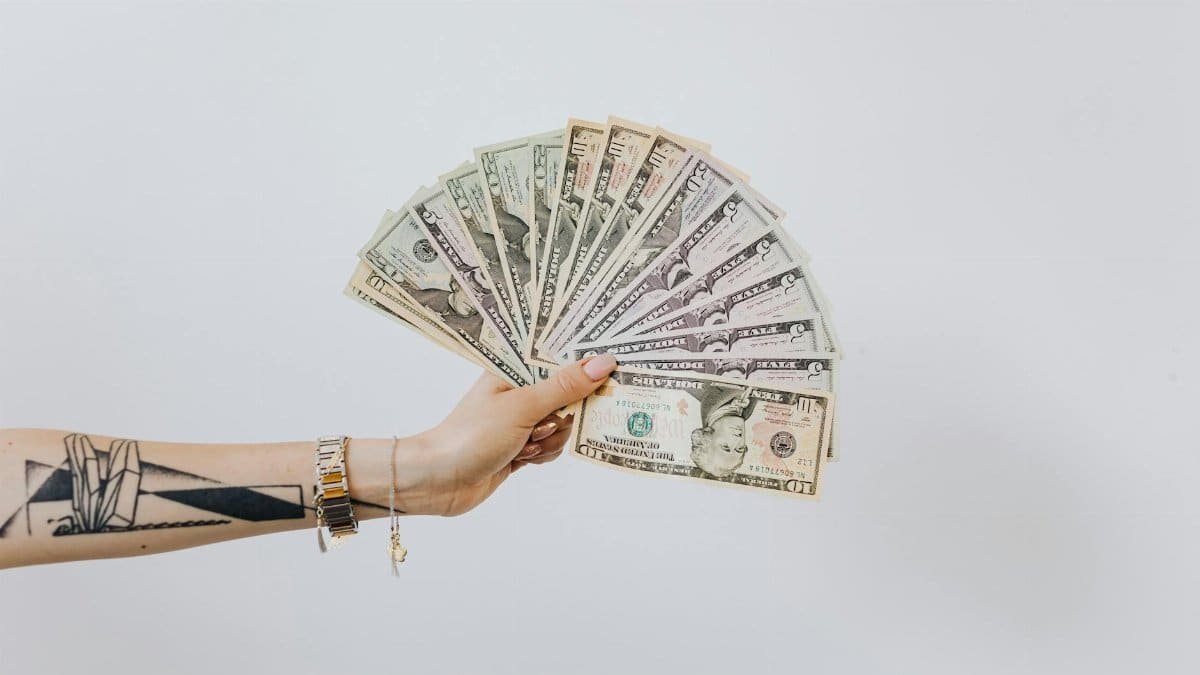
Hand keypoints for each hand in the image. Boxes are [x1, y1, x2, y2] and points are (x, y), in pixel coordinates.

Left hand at [399, 354, 616, 515]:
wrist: (438, 481)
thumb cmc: (471, 435)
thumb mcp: (523, 406)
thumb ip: (565, 386)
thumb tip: (604, 363)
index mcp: (513, 368)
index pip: (560, 357)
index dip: (585, 364)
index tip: (612, 368)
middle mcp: (519, 390)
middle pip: (568, 393)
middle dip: (565, 413)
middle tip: (544, 423)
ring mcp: (521, 420)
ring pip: (563, 425)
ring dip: (550, 439)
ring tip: (524, 444)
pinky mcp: (521, 447)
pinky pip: (552, 447)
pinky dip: (543, 455)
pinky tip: (523, 459)